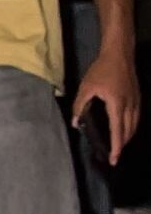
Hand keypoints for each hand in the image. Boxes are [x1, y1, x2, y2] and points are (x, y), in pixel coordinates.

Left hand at [73, 43, 139, 163]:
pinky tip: (126, 129)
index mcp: (117, 105)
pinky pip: (136, 118)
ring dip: (127, 137)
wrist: (119, 54)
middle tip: (114, 156)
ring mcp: (136, 101)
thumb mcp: (86, 87)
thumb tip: (75, 123)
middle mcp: (130, 106)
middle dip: (122, 145)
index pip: (118, 131)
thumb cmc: (101, 70)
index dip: (116, 147)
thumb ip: (80, 106)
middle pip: (128, 131)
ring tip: (119, 146)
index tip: (114, 159)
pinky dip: (131, 127)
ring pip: (134, 125)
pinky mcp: (137, 97)